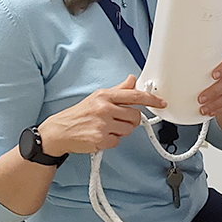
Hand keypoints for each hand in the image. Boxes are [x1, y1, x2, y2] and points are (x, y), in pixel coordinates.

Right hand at [37, 75, 166, 155]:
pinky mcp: (100, 139)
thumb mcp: (98, 97)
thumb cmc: (79, 114)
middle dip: (130, 121)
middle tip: (117, 121)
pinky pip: (118, 141)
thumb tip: (132, 80)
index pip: (135, 96)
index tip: (162, 103)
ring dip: (120, 131)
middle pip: (135, 116)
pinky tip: (100, 136)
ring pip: (128, 130)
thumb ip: (118, 90)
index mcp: (105, 96)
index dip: (152, 99)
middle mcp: (104, 108)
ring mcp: (102, 124)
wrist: (59, 131)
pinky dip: (111, 141)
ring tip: (105, 128)